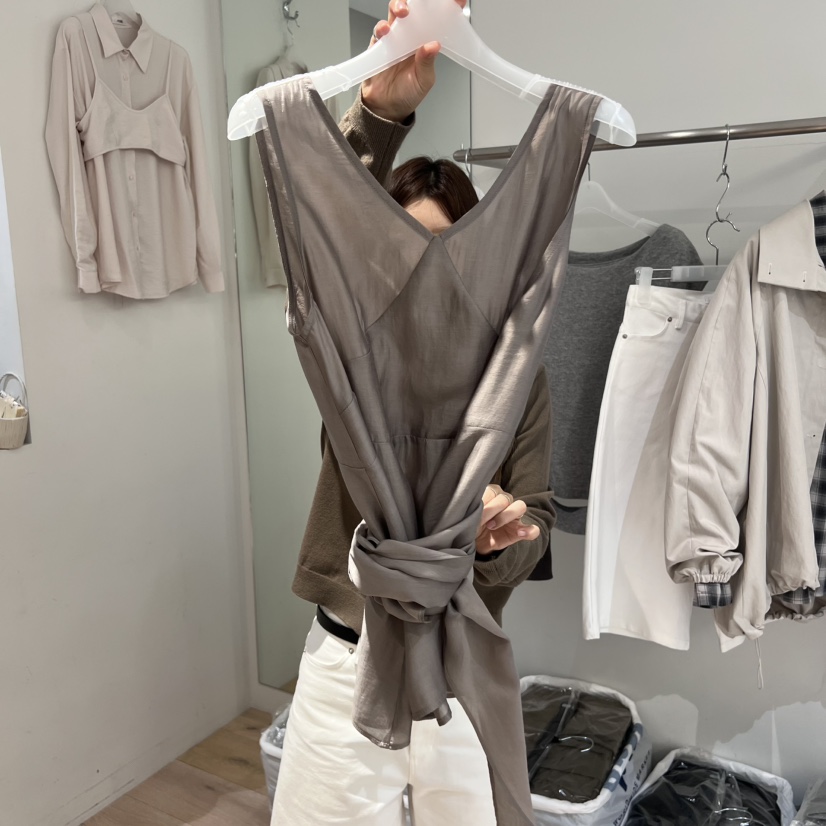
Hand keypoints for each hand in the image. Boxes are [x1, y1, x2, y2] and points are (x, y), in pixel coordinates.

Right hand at [362, 0, 467, 121]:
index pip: (436, 21)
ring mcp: (394, 39)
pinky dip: (381, 29)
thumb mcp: (424, 81)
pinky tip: (385, 32)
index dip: (444, 9)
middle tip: (418, 6)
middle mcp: (410, 37)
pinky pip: (379, 31)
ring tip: (402, 13)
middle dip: (416, 3)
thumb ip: (427, 63)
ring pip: (395, 14)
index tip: (455, 0)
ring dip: (398, 7)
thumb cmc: (408, 94)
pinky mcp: (379, 45)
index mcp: (425, 43)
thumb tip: (433, 45)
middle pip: (414, 10)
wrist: (385, 108)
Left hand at [476, 485, 540, 555]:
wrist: (471, 544)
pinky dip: (529, 530)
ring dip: (506, 515)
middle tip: (482, 521)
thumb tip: (473, 503)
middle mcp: (505, 502)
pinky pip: (533, 529)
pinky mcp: (520, 532)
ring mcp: (514, 517)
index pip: (493, 491)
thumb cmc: (469, 525)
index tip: (475, 512)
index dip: (485, 500)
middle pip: (506, 498)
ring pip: (520, 506)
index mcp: (492, 494)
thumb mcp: (468, 515)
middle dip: (492, 509)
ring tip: (492, 526)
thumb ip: (472, 507)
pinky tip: (520, 534)